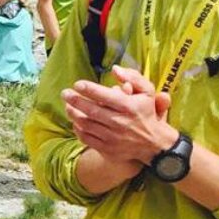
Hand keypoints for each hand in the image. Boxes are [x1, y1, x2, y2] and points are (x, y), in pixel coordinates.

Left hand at [61, 65, 175, 163]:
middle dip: (75, 100)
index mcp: (129, 107)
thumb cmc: (146, 113)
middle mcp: (120, 122)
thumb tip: (114, 69)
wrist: (153, 143)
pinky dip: (78, 129)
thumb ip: (133, 77)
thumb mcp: (147, 92)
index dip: (89, 89)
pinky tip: (75, 121)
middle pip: (91, 110)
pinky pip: (86, 138)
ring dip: (73, 114)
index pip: (105, 96)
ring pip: (86, 124)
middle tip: (65, 93)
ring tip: (67, 105)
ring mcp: (113, 138)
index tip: (77, 84)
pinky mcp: (107, 149)